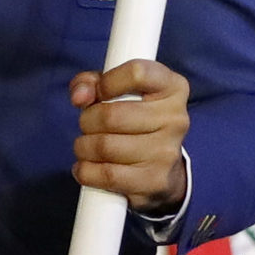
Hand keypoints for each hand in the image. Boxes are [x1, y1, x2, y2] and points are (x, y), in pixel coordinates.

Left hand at [70, 59, 188, 215]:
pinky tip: (86, 166)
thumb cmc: (135, 116)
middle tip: (87, 124)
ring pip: (105, 146)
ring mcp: (167, 152)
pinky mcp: (156, 181)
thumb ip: (92, 82)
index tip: (97, 93)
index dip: (106, 82)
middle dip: (87, 120)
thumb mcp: (118, 89)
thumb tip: (79, 96)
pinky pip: (107, 175)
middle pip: (111, 115)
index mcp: (172, 87)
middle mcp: (176, 118)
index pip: (136, 73)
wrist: (163, 166)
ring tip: (86, 145)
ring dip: (84, 146)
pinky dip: (86, 171)